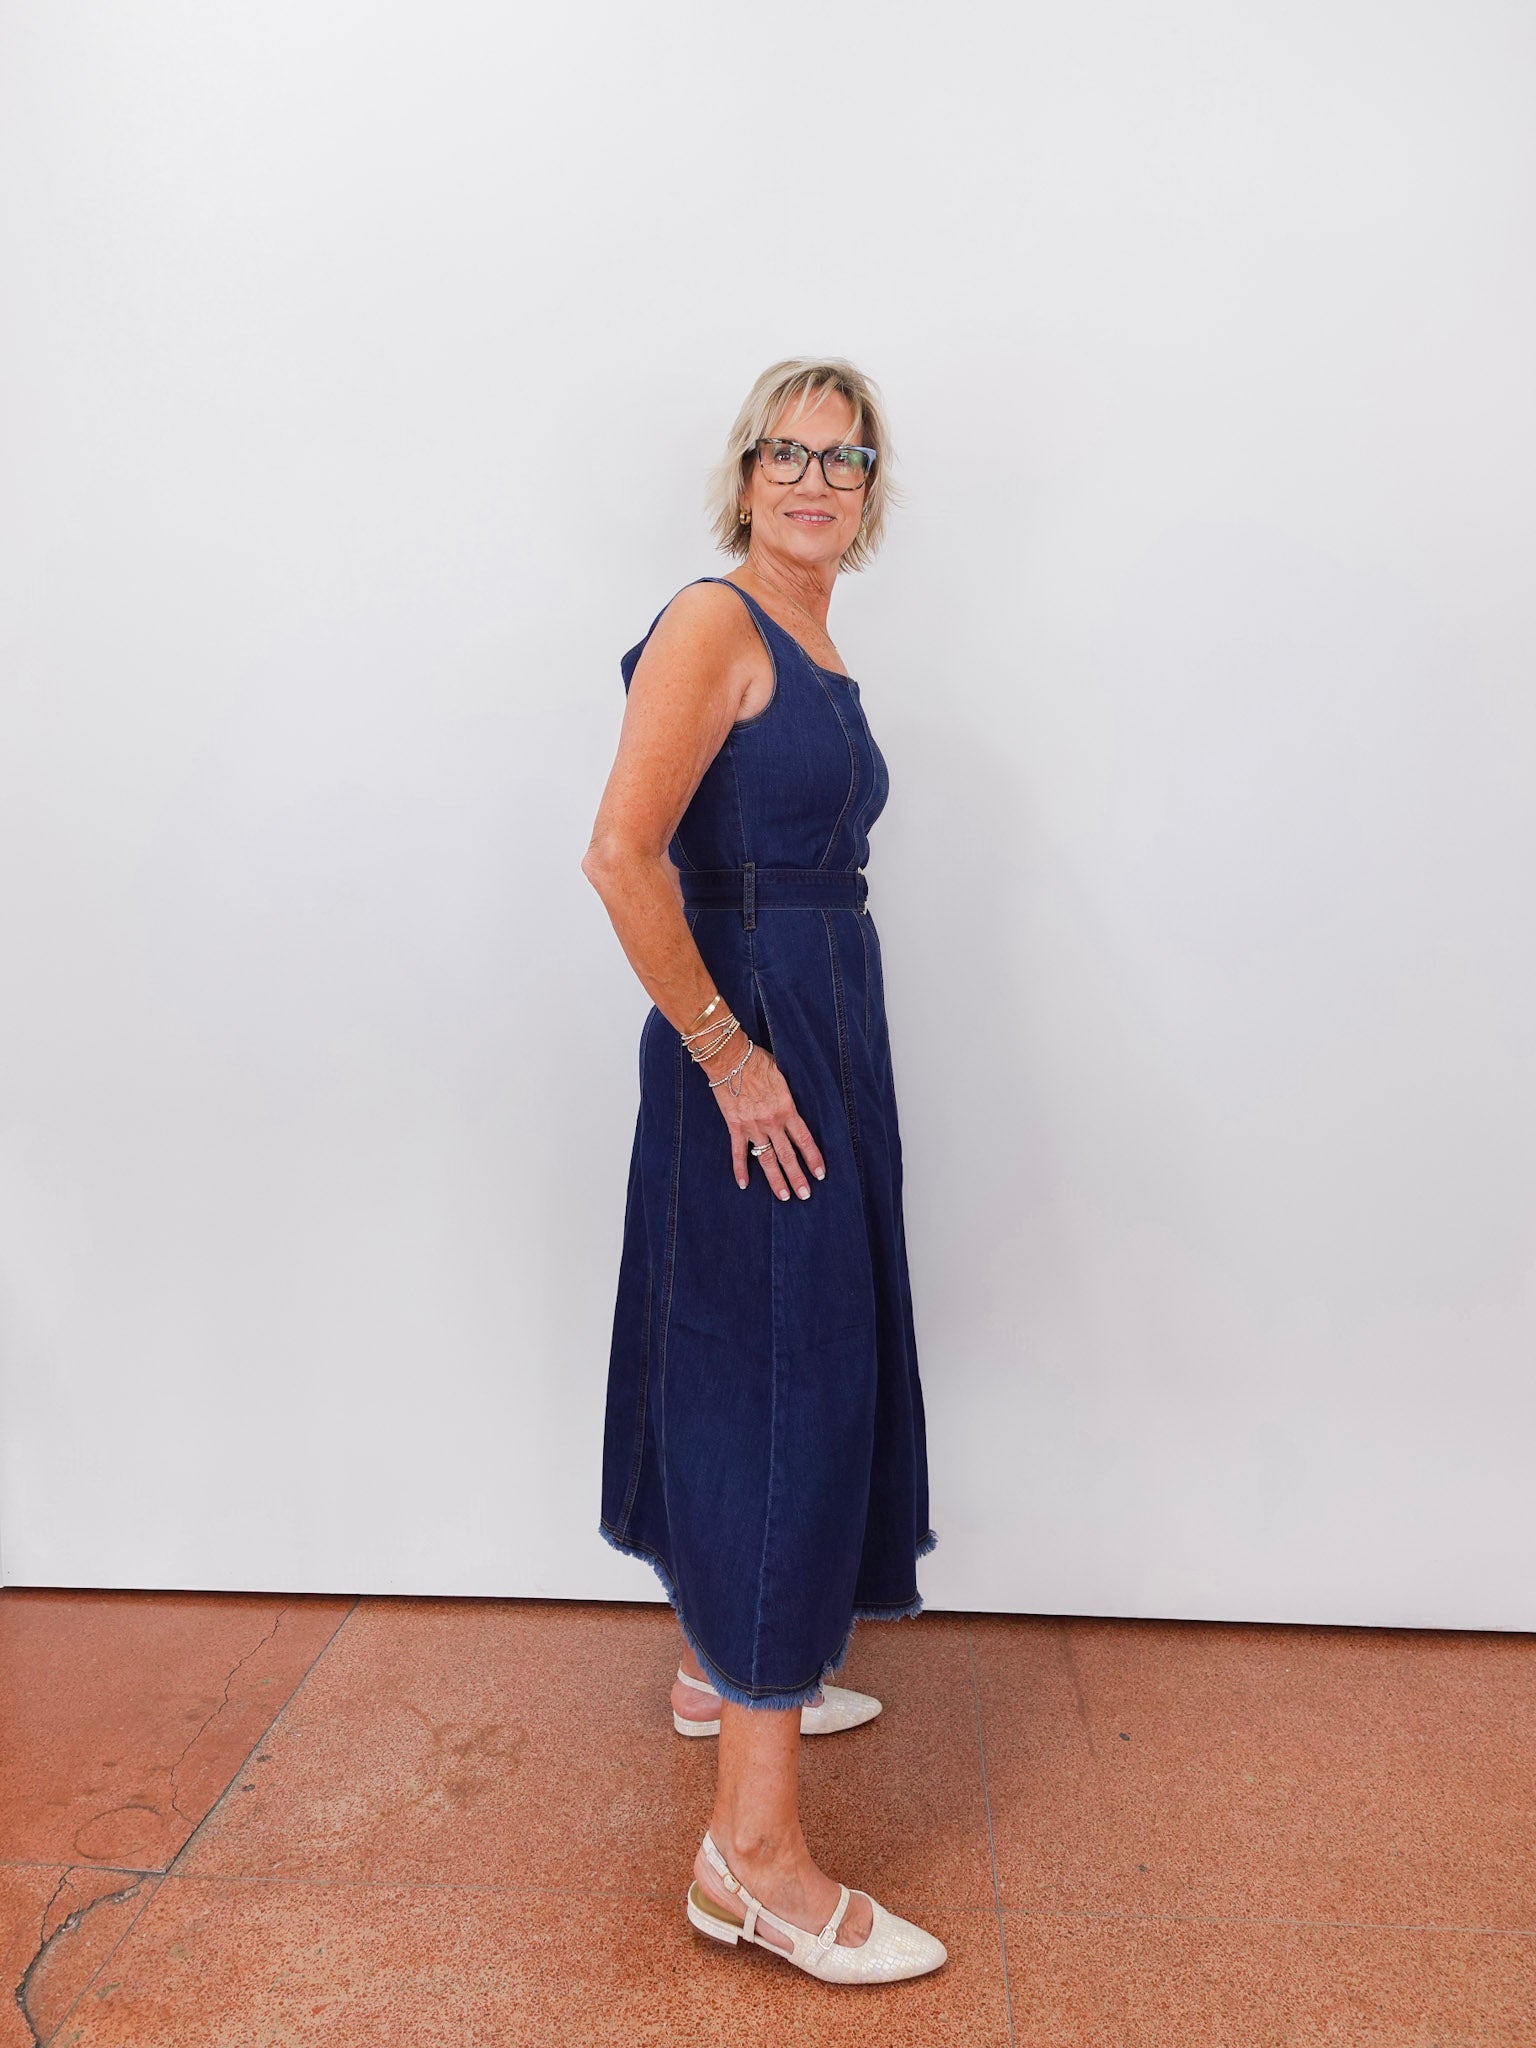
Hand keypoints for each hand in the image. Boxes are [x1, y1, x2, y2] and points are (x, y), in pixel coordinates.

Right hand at [709, 1041, 826, 1198]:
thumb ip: (790, 1094)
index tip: (820, 1174)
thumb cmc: (758, 1061)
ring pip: (766, 1159)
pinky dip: (740, 1169)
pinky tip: (744, 1185)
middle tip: (805, 1195)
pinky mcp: (735, 1126)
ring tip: (783, 1197)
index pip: (804, 1139)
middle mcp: (772, 1122)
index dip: (813, 1158)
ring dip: (775, 1180)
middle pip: (788, 1155)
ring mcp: (753, 1126)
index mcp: (787, 1109)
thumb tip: (796, 1105)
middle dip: (797, 1177)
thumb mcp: (783, 1074)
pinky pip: (738, 1152)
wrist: (730, 1058)